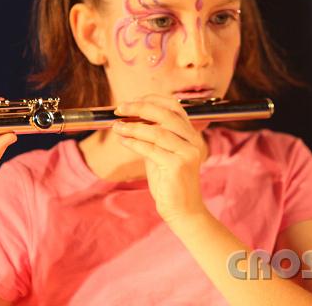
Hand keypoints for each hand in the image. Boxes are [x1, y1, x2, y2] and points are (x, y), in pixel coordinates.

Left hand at [112, 94, 207, 224]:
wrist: (183, 211)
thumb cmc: (170, 183)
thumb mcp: (161, 154)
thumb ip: (152, 138)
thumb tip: (131, 120)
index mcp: (192, 135)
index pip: (174, 107)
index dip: (152, 100)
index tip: (132, 101)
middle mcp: (193, 141)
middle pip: (166, 114)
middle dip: (140, 107)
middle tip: (120, 108)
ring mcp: (188, 153)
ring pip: (157, 132)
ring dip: (133, 127)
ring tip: (117, 126)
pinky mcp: (178, 166)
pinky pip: (151, 149)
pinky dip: (134, 143)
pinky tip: (123, 140)